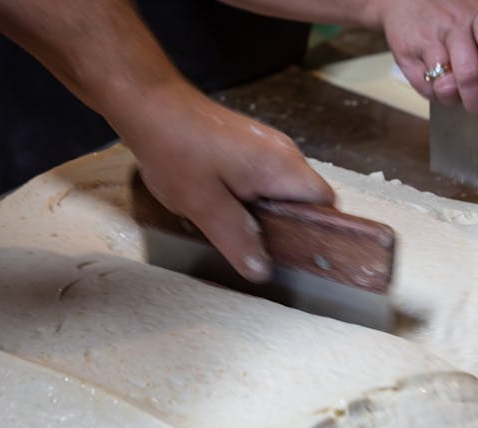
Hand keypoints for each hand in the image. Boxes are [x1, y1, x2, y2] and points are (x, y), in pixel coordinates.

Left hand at [122, 84, 334, 281]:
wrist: (151, 105)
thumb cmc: (177, 151)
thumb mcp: (206, 207)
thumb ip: (238, 240)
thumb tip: (263, 271)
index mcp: (283, 167)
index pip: (326, 204)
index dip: (315, 231)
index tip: (292, 252)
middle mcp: (284, 152)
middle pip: (304, 198)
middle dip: (283, 224)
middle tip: (256, 245)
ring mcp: (266, 145)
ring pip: (280, 189)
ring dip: (263, 210)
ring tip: (234, 225)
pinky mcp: (248, 143)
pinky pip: (262, 177)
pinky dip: (250, 195)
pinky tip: (222, 203)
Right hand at [380, 0, 477, 111]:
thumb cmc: (447, 10)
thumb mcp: (473, 14)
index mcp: (476, 14)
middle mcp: (452, 27)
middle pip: (467, 73)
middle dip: (475, 99)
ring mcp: (427, 42)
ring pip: (445, 87)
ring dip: (453, 99)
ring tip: (455, 94)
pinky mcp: (406, 56)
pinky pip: (425, 89)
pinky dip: (434, 94)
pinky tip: (437, 84)